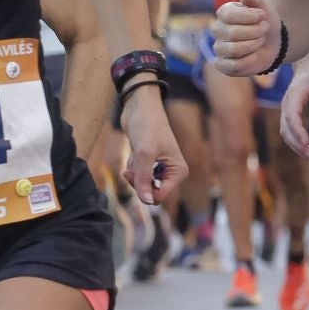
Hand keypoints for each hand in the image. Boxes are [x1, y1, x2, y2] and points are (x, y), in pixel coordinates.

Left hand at [117, 88, 188, 205]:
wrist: (139, 108)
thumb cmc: (147, 126)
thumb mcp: (144, 154)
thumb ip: (144, 179)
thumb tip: (147, 202)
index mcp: (179, 172)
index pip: (159, 197)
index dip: (144, 191)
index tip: (133, 175)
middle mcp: (172, 172)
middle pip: (150, 192)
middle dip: (138, 182)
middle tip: (130, 169)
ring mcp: (160, 168)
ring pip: (142, 185)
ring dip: (134, 173)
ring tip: (135, 156)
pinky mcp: (150, 163)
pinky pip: (138, 175)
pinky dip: (132, 167)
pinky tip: (134, 153)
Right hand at [210, 0, 281, 74]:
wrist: (271, 41)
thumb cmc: (264, 22)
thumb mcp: (263, 8)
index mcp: (224, 13)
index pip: (229, 15)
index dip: (250, 16)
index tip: (263, 16)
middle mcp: (217, 30)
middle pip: (233, 33)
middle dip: (256, 32)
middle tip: (264, 29)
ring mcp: (219, 48)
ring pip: (234, 50)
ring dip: (254, 45)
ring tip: (260, 41)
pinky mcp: (223, 65)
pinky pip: (233, 66)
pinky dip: (249, 61)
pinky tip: (255, 55)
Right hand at [279, 57, 308, 161]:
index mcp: (295, 95)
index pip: (292, 115)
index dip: (298, 130)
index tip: (306, 143)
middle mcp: (287, 105)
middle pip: (287, 129)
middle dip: (298, 145)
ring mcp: (288, 113)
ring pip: (288, 135)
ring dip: (298, 149)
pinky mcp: (294, 119)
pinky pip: (293, 136)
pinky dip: (300, 146)